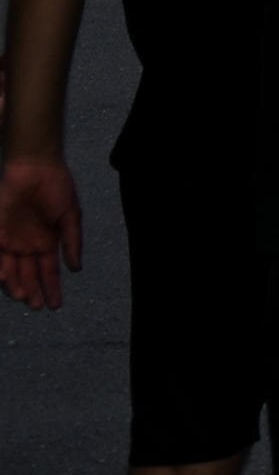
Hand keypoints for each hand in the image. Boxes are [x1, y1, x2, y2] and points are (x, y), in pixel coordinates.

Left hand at [0, 155, 80, 310]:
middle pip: (29, 274)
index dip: (53, 288)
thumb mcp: (71, 215)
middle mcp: (28, 245)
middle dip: (33, 291)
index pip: (49, 270)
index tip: (56, 305)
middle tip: (37, 306)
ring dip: (16, 284)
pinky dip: (0, 269)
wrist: (35, 168)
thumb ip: (72, 241)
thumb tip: (76, 268)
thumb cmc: (57, 189)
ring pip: (12, 269)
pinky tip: (4, 279)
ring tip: (23, 297)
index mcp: (47, 242)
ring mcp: (11, 240)